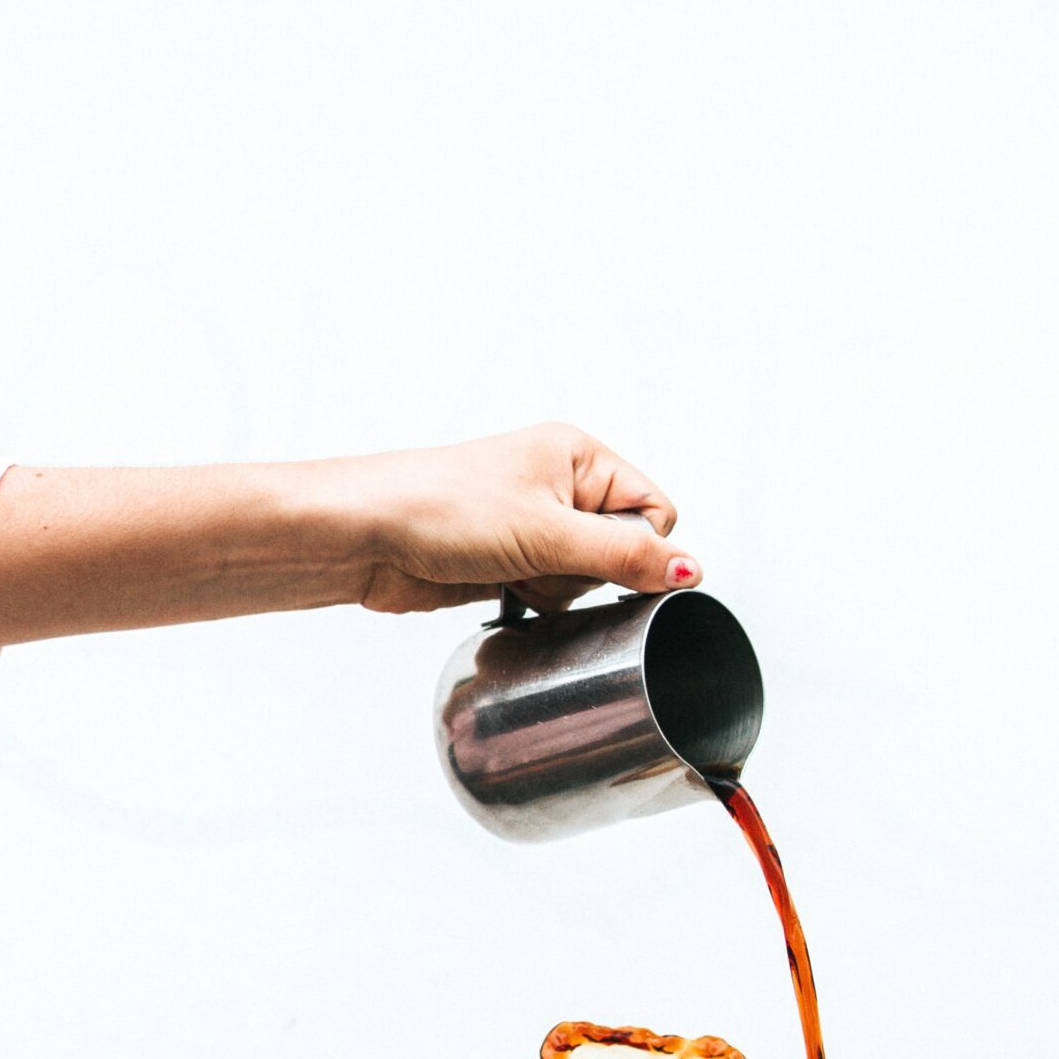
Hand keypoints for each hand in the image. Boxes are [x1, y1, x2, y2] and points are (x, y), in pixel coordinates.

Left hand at [344, 423, 699, 614]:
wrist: (366, 537)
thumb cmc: (442, 510)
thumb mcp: (548, 534)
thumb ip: (625, 556)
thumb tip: (691, 572)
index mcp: (579, 456)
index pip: (656, 511)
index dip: (636, 547)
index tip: (592, 556)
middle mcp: (562, 485)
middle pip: (624, 550)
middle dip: (590, 573)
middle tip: (543, 562)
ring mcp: (537, 525)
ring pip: (590, 579)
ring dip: (560, 591)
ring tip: (517, 575)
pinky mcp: (514, 562)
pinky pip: (556, 595)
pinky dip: (539, 602)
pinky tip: (508, 593)